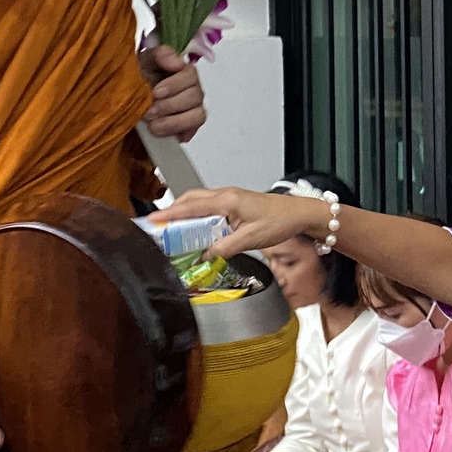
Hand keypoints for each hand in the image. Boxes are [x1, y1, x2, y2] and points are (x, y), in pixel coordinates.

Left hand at [139, 44, 205, 142]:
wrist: (129, 99)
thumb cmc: (138, 78)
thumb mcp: (143, 61)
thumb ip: (160, 55)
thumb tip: (177, 62)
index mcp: (183, 70)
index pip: (189, 74)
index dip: (174, 85)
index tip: (156, 92)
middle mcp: (193, 87)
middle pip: (194, 96)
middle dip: (169, 106)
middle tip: (149, 112)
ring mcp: (194, 107)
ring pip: (197, 115)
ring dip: (174, 122)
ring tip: (153, 126)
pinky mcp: (191, 124)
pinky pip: (193, 130)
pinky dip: (179, 132)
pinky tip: (163, 133)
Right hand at [161, 186, 330, 260]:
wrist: (298, 214)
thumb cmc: (280, 220)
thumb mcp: (250, 239)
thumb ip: (224, 247)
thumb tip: (204, 255)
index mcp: (227, 200)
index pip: (191, 207)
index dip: (169, 214)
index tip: (153, 220)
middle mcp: (225, 195)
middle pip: (190, 200)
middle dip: (171, 212)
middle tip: (157, 227)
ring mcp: (229, 198)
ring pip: (198, 201)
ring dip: (184, 213)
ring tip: (172, 230)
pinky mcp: (233, 203)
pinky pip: (208, 206)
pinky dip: (196, 215)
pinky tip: (196, 228)